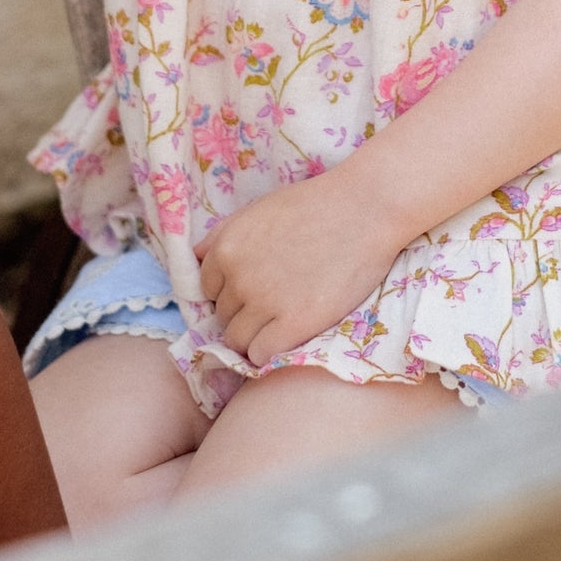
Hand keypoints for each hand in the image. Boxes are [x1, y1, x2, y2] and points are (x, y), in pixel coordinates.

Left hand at [195, 165, 407, 366]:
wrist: (365, 209)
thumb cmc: (314, 205)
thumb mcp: (257, 210)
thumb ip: (222, 236)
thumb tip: (195, 260)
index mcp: (226, 249)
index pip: (208, 291)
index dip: (231, 292)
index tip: (255, 288)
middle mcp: (237, 278)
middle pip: (222, 317)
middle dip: (244, 312)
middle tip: (277, 300)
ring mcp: (264, 303)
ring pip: (236, 340)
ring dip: (254, 335)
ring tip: (282, 319)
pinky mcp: (293, 325)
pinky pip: (259, 355)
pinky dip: (269, 350)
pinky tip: (288, 333)